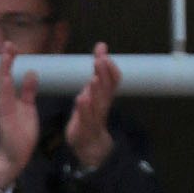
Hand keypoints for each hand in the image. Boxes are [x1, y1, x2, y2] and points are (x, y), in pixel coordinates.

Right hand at [0, 41, 38, 192]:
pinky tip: (6, 79)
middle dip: (3, 59)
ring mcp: (2, 111)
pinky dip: (5, 91)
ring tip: (6, 55)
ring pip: (1, 87)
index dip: (8, 58)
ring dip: (3, 70)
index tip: (11, 44)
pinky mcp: (4, 121)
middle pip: (1, 75)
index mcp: (7, 96)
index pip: (7, 73)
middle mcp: (1, 101)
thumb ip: (28, 90)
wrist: (16, 155)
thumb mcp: (27, 106)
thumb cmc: (21, 131)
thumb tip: (31, 71)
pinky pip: (5, 104)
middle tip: (7, 42)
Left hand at [64, 41, 118, 169]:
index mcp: (105, 97)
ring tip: (93, 78)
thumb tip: (101, 46)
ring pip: (98, 104)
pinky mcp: (83, 130)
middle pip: (106, 89)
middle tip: (100, 59)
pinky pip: (85, 119)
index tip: (102, 51)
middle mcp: (102, 106)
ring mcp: (94, 119)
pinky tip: (81, 98)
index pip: (112, 80)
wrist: (90, 146)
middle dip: (104, 74)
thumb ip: (97, 71)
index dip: (110, 66)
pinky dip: (83, 109)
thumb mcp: (94, 91)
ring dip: (96, 91)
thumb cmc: (91, 116)